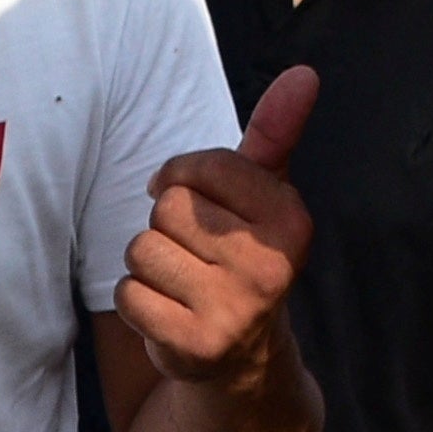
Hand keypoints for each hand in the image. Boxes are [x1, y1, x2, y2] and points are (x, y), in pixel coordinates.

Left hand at [115, 65, 315, 387]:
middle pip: (167, 208)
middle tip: (194, 255)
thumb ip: (275, 133)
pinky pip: (129, 295)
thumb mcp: (263, 193)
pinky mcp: (196, 345)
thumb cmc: (239, 254)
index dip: (182, 178)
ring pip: (141, 249)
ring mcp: (235, 309)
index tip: (195, 202)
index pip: (202, 166)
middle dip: (165, 227)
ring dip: (148, 265)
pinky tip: (168, 312)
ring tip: (181, 284)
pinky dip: (136, 302)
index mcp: (290, 219)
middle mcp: (270, 265)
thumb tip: (303, 73)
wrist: (241, 358)